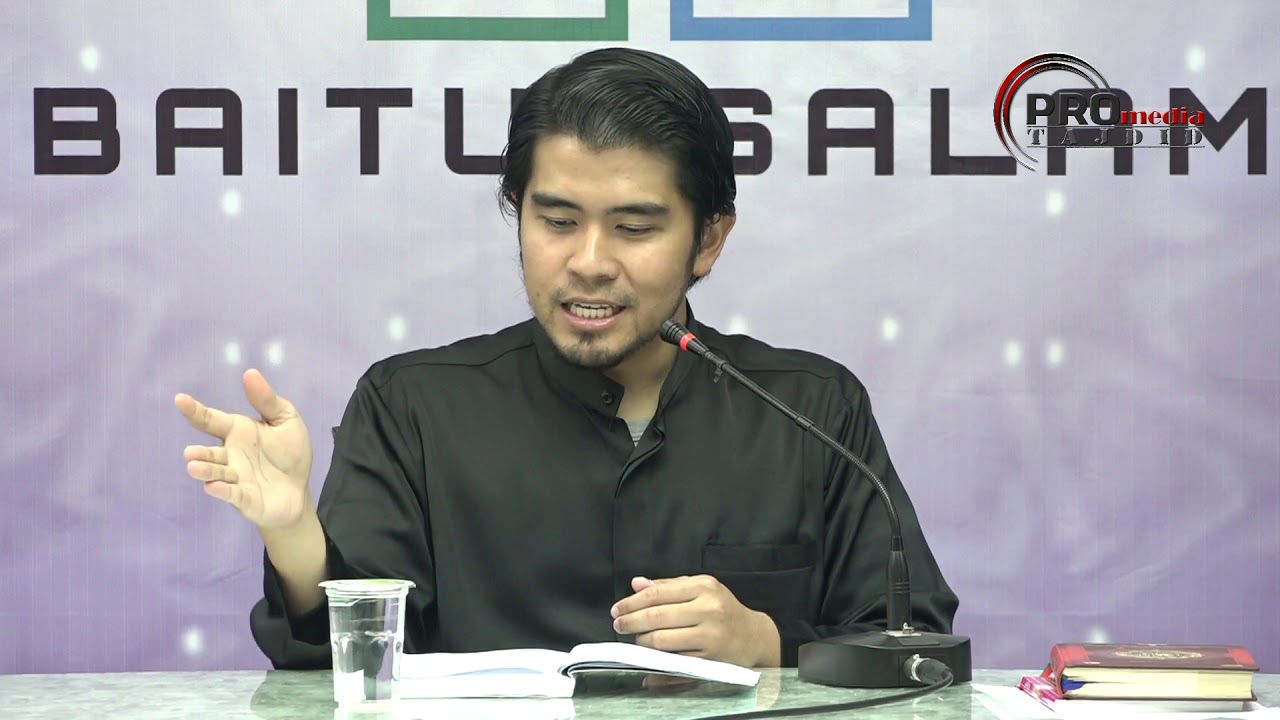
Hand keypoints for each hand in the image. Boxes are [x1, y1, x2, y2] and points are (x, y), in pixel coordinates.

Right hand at [175, 368, 313, 529]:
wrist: (298, 490)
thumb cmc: (289, 453)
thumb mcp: (285, 420)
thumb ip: (267, 400)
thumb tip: (249, 373)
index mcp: (237, 432)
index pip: (211, 420)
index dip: (195, 410)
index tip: (180, 399)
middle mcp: (230, 455)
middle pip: (209, 452)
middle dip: (199, 453)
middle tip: (190, 452)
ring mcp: (235, 478)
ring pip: (216, 473)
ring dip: (205, 471)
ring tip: (193, 466)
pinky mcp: (245, 498)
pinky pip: (231, 494)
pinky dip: (222, 491)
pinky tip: (213, 487)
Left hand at [610, 575, 780, 667]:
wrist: (755, 636)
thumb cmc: (723, 610)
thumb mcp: (702, 589)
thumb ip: (669, 586)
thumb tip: (637, 583)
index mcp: (704, 587)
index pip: (657, 594)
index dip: (632, 603)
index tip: (617, 609)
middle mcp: (708, 609)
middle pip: (657, 618)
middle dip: (631, 623)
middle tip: (619, 626)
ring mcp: (710, 636)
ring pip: (662, 642)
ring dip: (642, 643)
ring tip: (638, 641)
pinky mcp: (711, 660)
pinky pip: (674, 664)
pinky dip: (656, 666)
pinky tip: (647, 665)